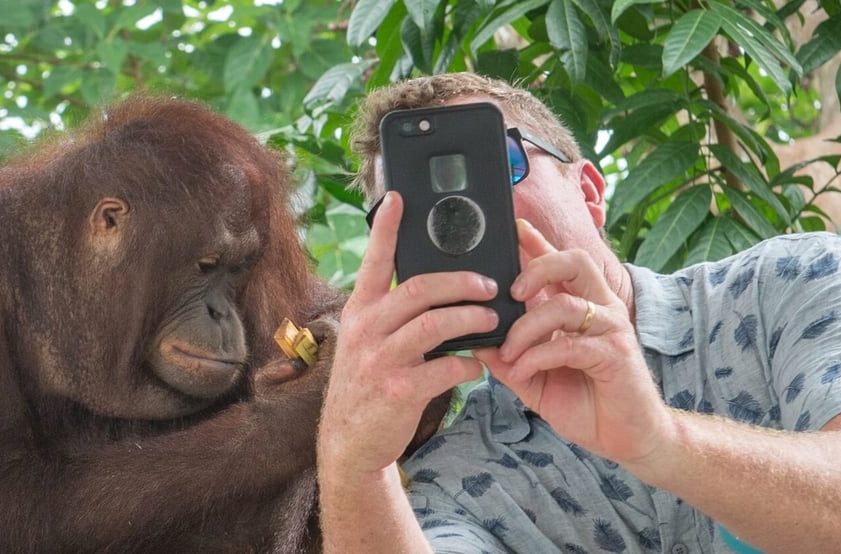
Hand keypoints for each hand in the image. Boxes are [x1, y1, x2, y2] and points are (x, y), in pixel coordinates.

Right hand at [318, 192, 495, 475]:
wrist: (350, 442)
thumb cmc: (368, 384)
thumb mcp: (368, 341)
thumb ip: (392, 314)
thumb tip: (437, 287)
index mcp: (360, 311)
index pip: (374, 261)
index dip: (387, 228)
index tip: (399, 197)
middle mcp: (367, 330)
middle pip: (419, 289)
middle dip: (460, 282)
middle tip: (489, 284)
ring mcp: (380, 361)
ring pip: (434, 325)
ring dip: (470, 319)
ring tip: (491, 319)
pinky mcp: (397, 392)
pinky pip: (443, 369)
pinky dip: (466, 365)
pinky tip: (476, 367)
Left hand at [473, 220, 674, 464]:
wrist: (625, 439)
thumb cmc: (585, 403)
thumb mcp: (534, 378)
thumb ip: (508, 358)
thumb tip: (474, 340)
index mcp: (582, 307)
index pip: (560, 263)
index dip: (538, 242)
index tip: (513, 227)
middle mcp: (600, 309)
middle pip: (575, 261)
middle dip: (538, 266)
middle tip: (511, 292)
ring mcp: (611, 329)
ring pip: (565, 304)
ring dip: (527, 327)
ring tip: (509, 352)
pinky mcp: (616, 354)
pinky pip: (569, 344)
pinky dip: (538, 356)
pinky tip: (523, 370)